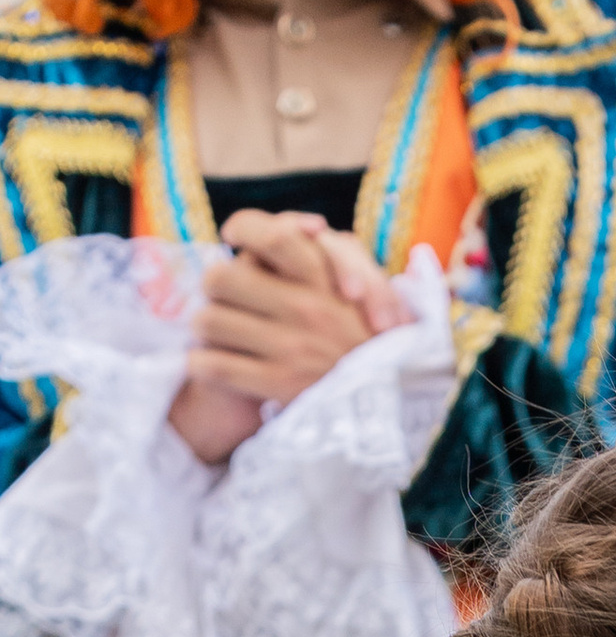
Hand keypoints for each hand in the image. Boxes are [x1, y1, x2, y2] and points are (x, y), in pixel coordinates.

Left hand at [186, 211, 394, 410]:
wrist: (392, 408)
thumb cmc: (372, 343)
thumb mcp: (367, 290)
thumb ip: (336, 255)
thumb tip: (304, 227)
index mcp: (327, 282)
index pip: (273, 236)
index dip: (243, 228)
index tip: (232, 235)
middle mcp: (307, 310)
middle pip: (220, 277)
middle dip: (214, 286)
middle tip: (221, 297)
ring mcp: (291, 349)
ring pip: (208, 321)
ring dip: (204, 328)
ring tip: (213, 334)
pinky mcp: (277, 386)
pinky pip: (212, 366)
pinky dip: (201, 364)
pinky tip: (208, 364)